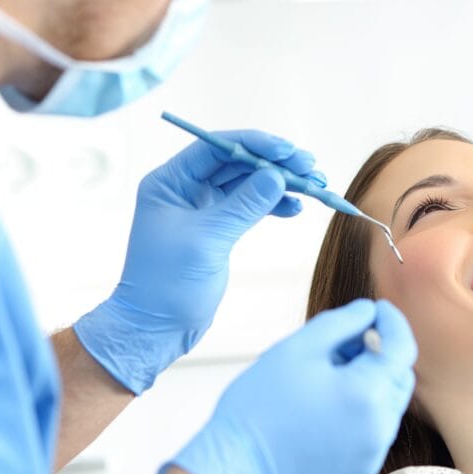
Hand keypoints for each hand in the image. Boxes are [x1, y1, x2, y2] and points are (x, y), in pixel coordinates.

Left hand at [73, 130, 322, 392]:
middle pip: (238, 163)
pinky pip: (252, 206)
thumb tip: (277, 176)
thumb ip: (243, 205)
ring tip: (315, 186)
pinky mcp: (219, 229)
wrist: (157, 328)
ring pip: (249, 183)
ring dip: (282, 183)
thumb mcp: (207, 240)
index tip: (289, 151)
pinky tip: (296, 208)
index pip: (217, 148)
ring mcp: (203, 208)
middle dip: (276, 163)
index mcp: (170, 182)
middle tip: (311, 167)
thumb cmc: (166, 284)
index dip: (256, 145)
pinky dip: (275, 205)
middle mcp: (186, 189)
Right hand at [165, 299, 417, 473]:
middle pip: (398, 379)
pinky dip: (358, 417)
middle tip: (343, 344)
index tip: (378, 309)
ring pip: (385, 409)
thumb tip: (368, 312)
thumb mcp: (298, 348)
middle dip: (380, 355)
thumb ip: (341, 322)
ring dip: (368, 386)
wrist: (233, 470)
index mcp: (368, 395)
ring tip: (325, 379)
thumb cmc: (258, 408)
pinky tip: (323, 410)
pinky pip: (370, 437)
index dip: (393, 322)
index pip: (403, 348)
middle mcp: (379, 430)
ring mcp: (369, 458)